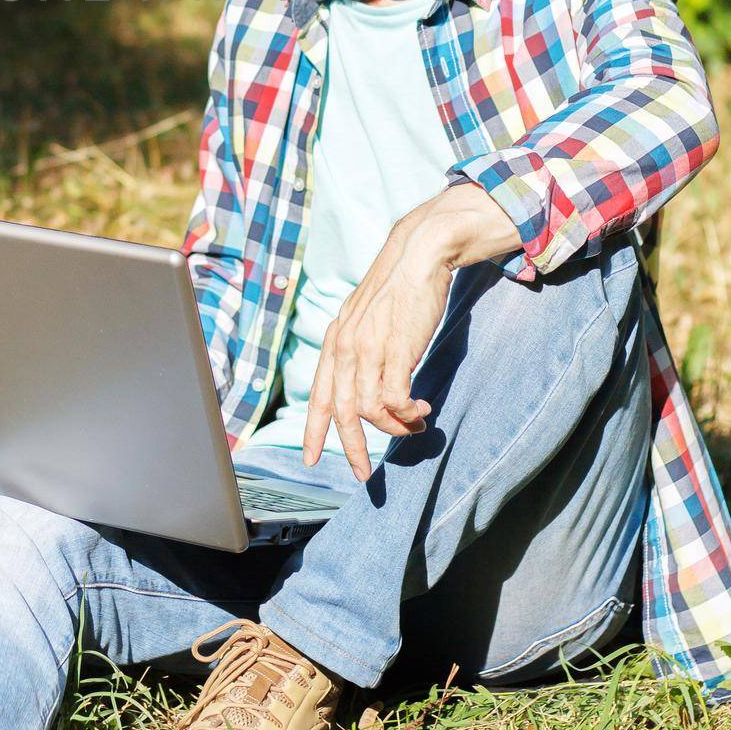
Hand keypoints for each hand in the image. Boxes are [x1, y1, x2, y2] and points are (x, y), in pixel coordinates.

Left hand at [302, 224, 450, 479]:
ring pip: (370, 411)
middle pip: (340, 412)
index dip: (312, 431)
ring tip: (416, 424)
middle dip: (352, 448)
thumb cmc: (397, 289)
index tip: (308, 459)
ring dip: (395, 427)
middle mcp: (345, 347)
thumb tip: (366, 387)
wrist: (418, 256)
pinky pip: (396, 401)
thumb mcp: (366, 319)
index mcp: (335, 341)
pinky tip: (422, 409)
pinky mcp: (396, 350)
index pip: (317, 395)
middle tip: (364, 474)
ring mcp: (369, 349)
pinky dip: (409, 414)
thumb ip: (360, 349)